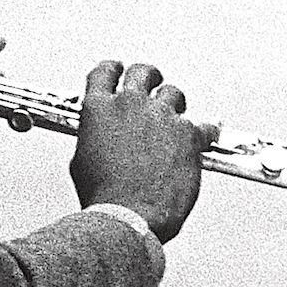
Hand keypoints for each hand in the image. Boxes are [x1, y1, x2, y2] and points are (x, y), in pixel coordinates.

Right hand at [68, 59, 217, 241]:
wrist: (129, 216)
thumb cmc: (105, 197)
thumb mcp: (83, 161)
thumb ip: (94, 137)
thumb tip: (101, 138)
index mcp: (98, 109)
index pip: (105, 72)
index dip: (113, 70)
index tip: (118, 71)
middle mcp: (130, 104)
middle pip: (143, 72)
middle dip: (149, 77)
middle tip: (153, 84)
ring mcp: (161, 117)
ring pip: (173, 93)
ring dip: (173, 104)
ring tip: (175, 119)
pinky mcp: (188, 134)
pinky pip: (203, 125)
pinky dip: (203, 132)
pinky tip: (203, 139)